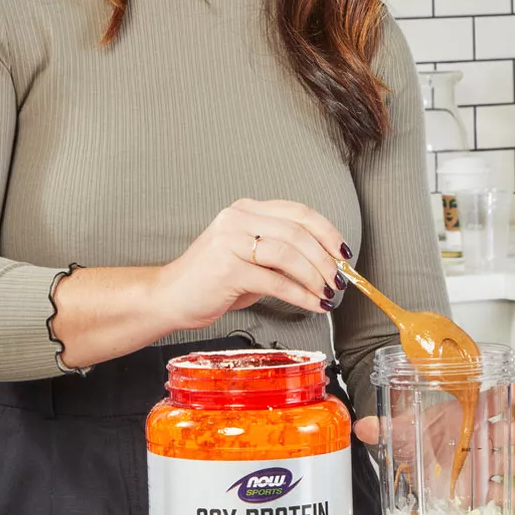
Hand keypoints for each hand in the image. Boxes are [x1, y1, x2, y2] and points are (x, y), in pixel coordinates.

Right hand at [154, 198, 347, 329]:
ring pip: (289, 254)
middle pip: (297, 232)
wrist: (169, 297)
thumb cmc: (212, 281)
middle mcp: (238, 218)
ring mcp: (231, 240)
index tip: (344, 253)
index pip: (298, 212)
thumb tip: (326, 266)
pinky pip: (275, 281)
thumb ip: (282, 254)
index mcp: (247, 209)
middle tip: (339, 280)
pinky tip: (312, 305)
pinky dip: (300, 295)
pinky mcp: (227, 268)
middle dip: (325, 259)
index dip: (327, 232)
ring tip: (327, 294)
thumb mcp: (250, 258)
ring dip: (315, 277)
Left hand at [353, 382, 514, 510]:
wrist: (412, 458)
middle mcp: (479, 436)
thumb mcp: (399, 430)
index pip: (498, 399)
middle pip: (508, 430)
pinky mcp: (482, 487)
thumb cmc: (416, 436)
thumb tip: (361, 425)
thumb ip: (384, 427)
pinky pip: (506, 492)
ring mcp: (483, 462)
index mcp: (465, 414)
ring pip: (511, 460)